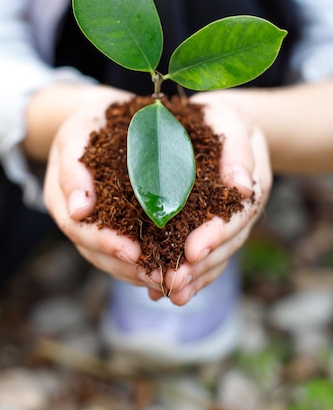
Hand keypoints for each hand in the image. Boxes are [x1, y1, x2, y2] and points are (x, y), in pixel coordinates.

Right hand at [43, 85, 159, 289]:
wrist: (99, 115)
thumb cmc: (88, 120)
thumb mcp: (76, 133)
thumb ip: (73, 168)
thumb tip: (79, 211)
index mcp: (60, 197)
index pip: (79, 230)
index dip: (105, 244)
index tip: (134, 253)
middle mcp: (75, 216)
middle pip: (95, 253)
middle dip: (126, 267)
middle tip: (158, 276)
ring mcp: (94, 221)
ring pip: (110, 258)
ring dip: (138, 272)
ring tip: (167, 278)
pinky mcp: (116, 221)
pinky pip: (127, 247)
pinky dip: (146, 260)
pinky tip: (169, 265)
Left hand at [147, 91, 271, 304]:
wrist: (215, 124)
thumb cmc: (219, 118)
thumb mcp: (230, 119)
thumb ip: (237, 149)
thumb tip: (240, 186)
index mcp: (250, 183)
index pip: (238, 215)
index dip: (216, 234)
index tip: (192, 250)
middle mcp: (240, 208)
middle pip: (227, 243)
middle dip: (200, 265)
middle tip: (172, 282)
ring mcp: (226, 220)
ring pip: (215, 255)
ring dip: (192, 277)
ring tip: (166, 291)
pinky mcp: (207, 226)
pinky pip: (202, 254)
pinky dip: (186, 272)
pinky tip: (159, 288)